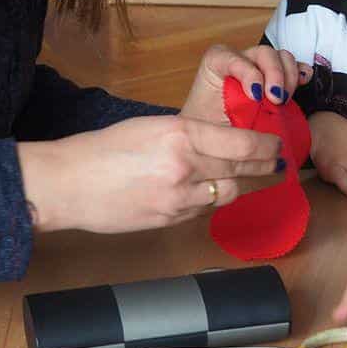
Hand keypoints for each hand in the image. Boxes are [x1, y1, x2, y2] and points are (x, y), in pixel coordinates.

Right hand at [18, 114, 283, 233]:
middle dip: (263, 165)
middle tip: (277, 163)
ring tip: (243, 178)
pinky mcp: (170, 220)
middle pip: (241, 168)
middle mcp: (185, 165)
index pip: (242, 142)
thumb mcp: (149, 127)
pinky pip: (202, 209)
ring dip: (237, 184)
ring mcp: (178, 197)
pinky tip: (203, 192)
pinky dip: (208, 200)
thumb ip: (187, 134)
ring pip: (227, 192)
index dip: (266, 145)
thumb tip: (219, 141)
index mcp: (180, 133)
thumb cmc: (102, 150)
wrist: (68, 184)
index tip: (276, 144)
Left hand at [179, 44, 309, 125]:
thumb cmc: (207, 131)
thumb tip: (249, 137)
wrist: (211, 138)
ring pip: (280, 57)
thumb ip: (225, 126)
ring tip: (284, 99)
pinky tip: (303, 82)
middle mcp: (237, 62)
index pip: (229, 56)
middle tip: (276, 100)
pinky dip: (300, 72)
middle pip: (262, 53)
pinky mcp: (273, 78)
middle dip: (274, 73)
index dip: (246, 71)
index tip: (255, 96)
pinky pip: (292, 66)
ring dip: (288, 76)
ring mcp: (258, 68)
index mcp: (214, 67)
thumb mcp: (209, 129)